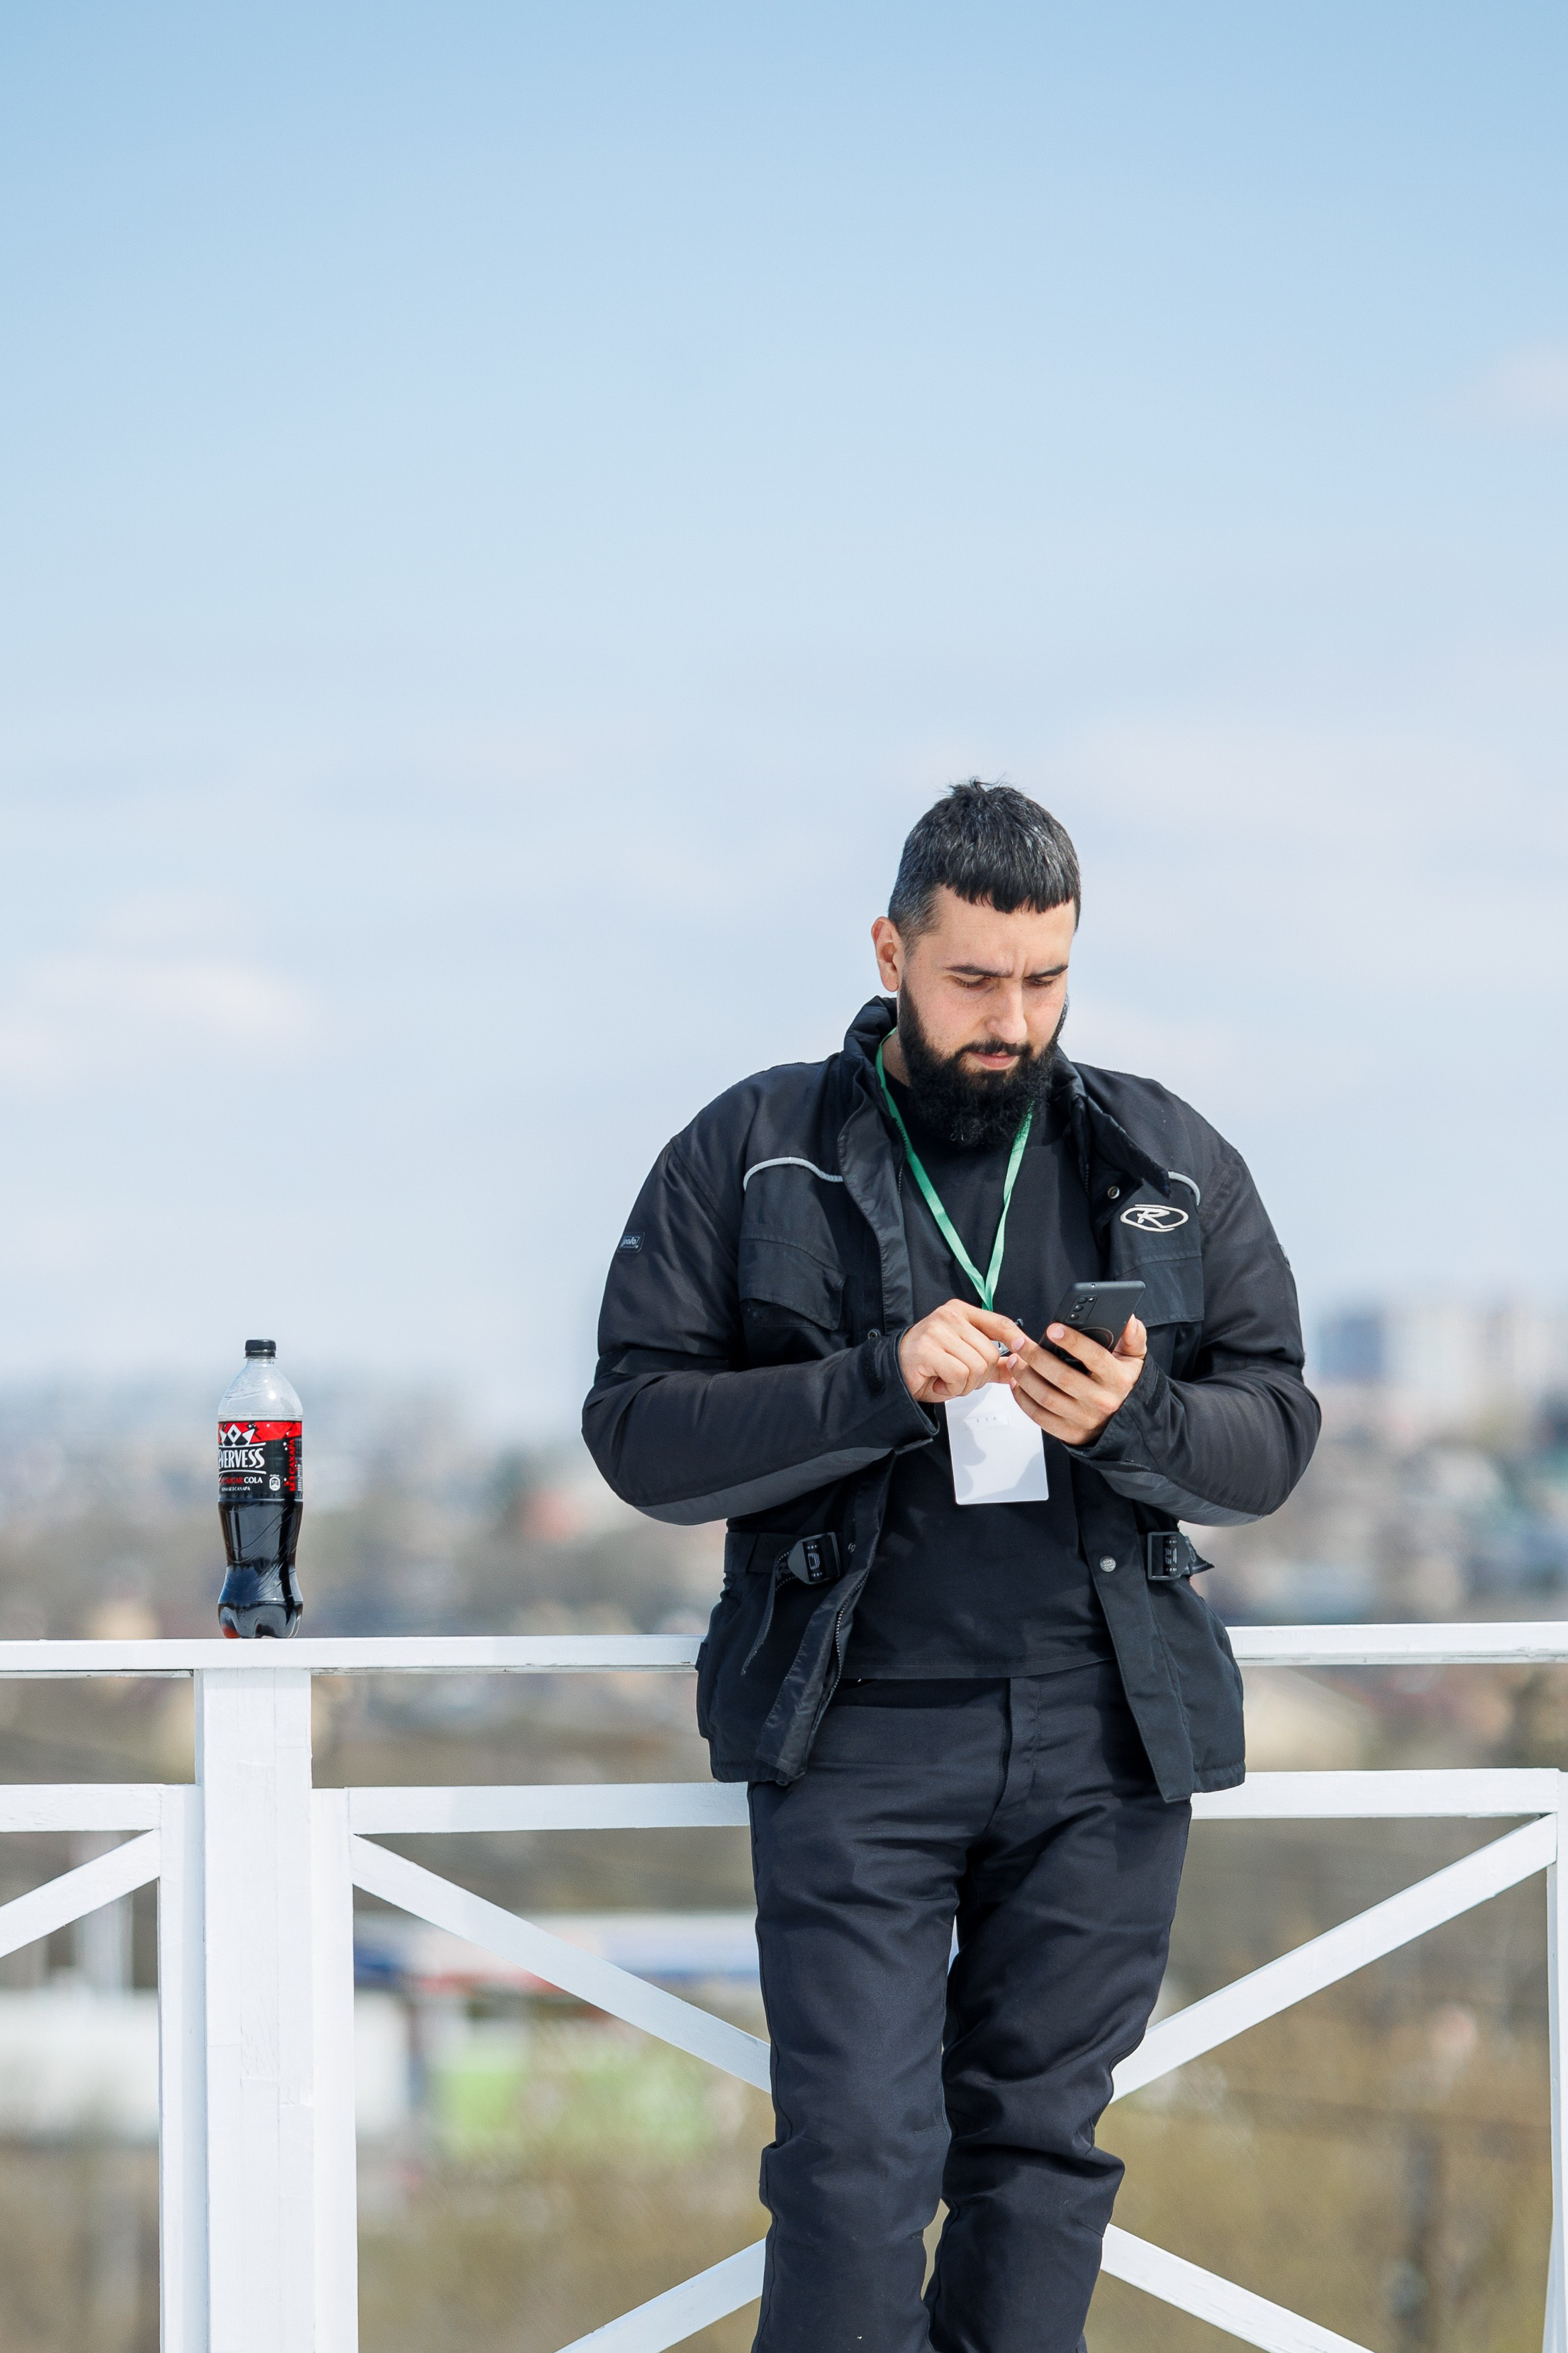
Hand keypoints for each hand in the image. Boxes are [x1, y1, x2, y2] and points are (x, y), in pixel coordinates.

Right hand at [897, 1300, 1029, 1405]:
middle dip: (980, 1377)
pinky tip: (939, 1384)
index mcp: (960, 1312)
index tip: (1027, 1350)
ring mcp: (938, 1331)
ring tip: (947, 1380)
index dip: (1017, 1338)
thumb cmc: (926, 1366)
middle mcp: (950, 1316)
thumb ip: (992, 1363)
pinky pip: (960, 1375)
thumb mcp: (965, 1361)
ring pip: (977, 1367)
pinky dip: (952, 1388)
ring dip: (965, 1385)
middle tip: (959, 1379)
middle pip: (991, 1353)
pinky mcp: (928, 1349)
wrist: (893, 1374)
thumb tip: (1019, 1366)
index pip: (999, 1322)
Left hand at [1004, 1316, 1146, 1443]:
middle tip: (1020, 1342)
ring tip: (1015, 1360)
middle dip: (1037, 1357)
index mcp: (1118, 1380)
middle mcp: (1102, 1401)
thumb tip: (1129, 1320)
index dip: (1072, 1342)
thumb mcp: (1134, 1361)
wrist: (1123, 1423)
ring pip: (1047, 1397)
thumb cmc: (1123, 1386)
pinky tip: (1017, 1384)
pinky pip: (1041, 1417)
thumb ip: (1133, 1338)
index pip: (1094, 1357)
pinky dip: (1024, 1400)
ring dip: (1026, 1377)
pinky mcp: (1070, 1433)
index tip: (1053, 1329)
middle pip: (1063, 1377)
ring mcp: (1085, 1419)